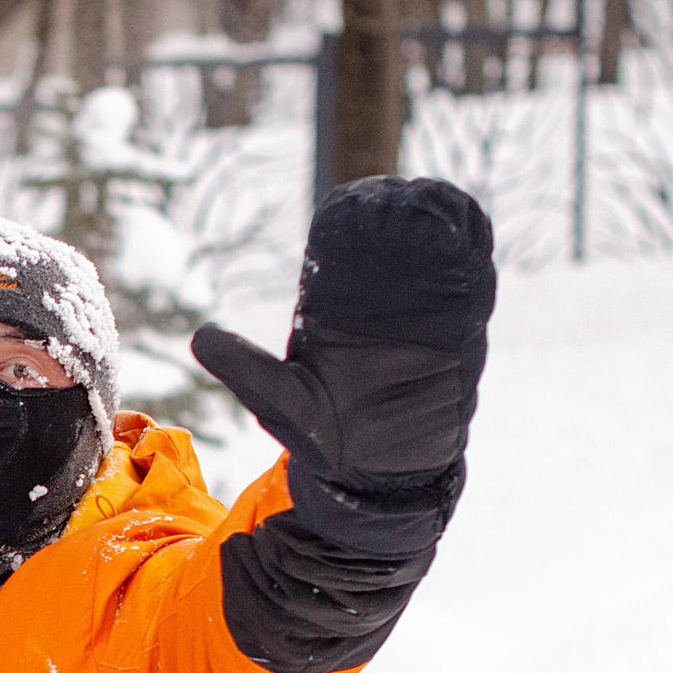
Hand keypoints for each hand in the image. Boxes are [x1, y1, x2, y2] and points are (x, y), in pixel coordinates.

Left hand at [193, 176, 495, 494]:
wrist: (375, 481)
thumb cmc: (325, 440)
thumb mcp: (280, 400)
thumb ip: (244, 366)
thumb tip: (199, 338)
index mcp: (338, 319)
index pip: (347, 261)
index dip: (353, 228)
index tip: (352, 200)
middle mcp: (384, 315)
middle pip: (397, 253)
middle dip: (402, 218)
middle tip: (398, 191)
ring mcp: (425, 327)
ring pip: (437, 266)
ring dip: (441, 233)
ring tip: (437, 204)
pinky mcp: (459, 346)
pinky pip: (470, 297)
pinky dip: (473, 265)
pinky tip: (471, 239)